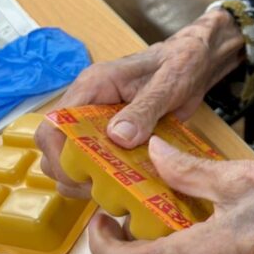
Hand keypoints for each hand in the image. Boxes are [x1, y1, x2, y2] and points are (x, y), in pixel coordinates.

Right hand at [36, 10, 244, 196]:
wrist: (198, 61)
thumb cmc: (182, 63)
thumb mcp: (168, 84)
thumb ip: (144, 109)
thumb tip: (118, 137)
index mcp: (93, 86)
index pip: (55, 124)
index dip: (60, 154)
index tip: (81, 177)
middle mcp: (89, 104)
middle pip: (56, 146)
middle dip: (70, 172)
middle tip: (99, 190)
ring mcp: (99, 121)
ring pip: (72, 157)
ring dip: (85, 178)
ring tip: (112, 192)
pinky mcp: (114, 135)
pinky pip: (97, 159)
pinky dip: (105, 176)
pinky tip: (126, 186)